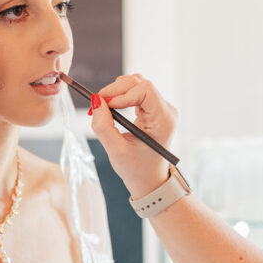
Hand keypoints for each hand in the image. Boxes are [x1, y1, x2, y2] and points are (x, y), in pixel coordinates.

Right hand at [89, 74, 177, 197]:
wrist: (150, 180)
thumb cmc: (137, 170)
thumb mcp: (116, 152)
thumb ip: (104, 126)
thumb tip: (96, 101)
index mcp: (163, 121)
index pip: (146, 90)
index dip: (123, 93)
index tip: (106, 105)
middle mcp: (166, 111)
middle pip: (140, 83)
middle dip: (116, 90)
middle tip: (98, 104)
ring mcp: (161, 108)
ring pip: (137, 84)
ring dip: (117, 91)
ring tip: (103, 108)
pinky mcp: (154, 108)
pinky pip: (136, 91)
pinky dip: (120, 96)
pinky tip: (111, 108)